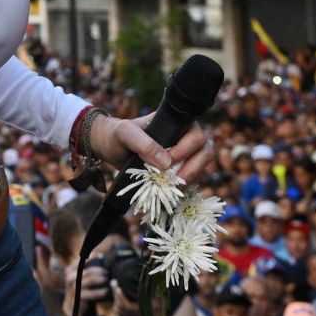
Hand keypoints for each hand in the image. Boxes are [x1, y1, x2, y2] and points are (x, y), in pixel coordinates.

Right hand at [64, 261, 111, 315]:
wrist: (73, 304)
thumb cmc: (80, 287)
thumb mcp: (79, 276)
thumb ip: (86, 267)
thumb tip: (101, 257)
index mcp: (70, 270)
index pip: (81, 260)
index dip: (92, 257)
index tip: (101, 256)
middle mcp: (70, 277)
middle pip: (88, 271)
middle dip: (99, 271)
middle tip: (107, 272)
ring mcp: (73, 287)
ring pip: (90, 280)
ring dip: (100, 279)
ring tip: (107, 280)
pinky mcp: (78, 296)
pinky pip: (91, 293)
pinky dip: (100, 292)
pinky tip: (106, 291)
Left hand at [90, 114, 214, 182]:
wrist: (110, 147)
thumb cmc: (118, 134)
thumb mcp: (125, 134)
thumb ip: (143, 143)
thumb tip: (166, 162)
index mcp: (177, 123)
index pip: (196, 135)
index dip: (187, 149)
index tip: (170, 160)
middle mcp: (185, 138)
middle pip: (205, 152)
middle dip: (193, 168)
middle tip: (175, 180)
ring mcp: (184, 154)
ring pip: (200, 168)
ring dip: (188, 179)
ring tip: (169, 187)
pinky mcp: (178, 169)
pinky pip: (190, 179)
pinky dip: (182, 187)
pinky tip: (168, 191)